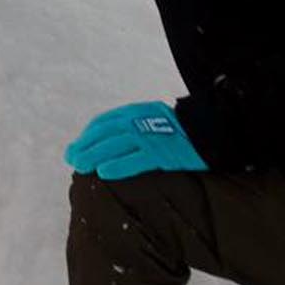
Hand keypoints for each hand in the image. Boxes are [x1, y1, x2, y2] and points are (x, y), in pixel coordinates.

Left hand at [64, 101, 207, 179]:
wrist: (214, 128)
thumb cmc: (184, 128)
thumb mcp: (156, 118)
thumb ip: (137, 125)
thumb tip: (116, 141)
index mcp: (137, 111)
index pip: (104, 122)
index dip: (88, 135)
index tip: (76, 147)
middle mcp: (139, 121)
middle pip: (104, 133)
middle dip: (85, 146)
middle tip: (71, 158)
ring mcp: (150, 137)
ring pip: (114, 145)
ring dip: (93, 156)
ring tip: (80, 166)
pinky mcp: (162, 153)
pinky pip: (135, 159)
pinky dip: (118, 165)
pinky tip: (103, 173)